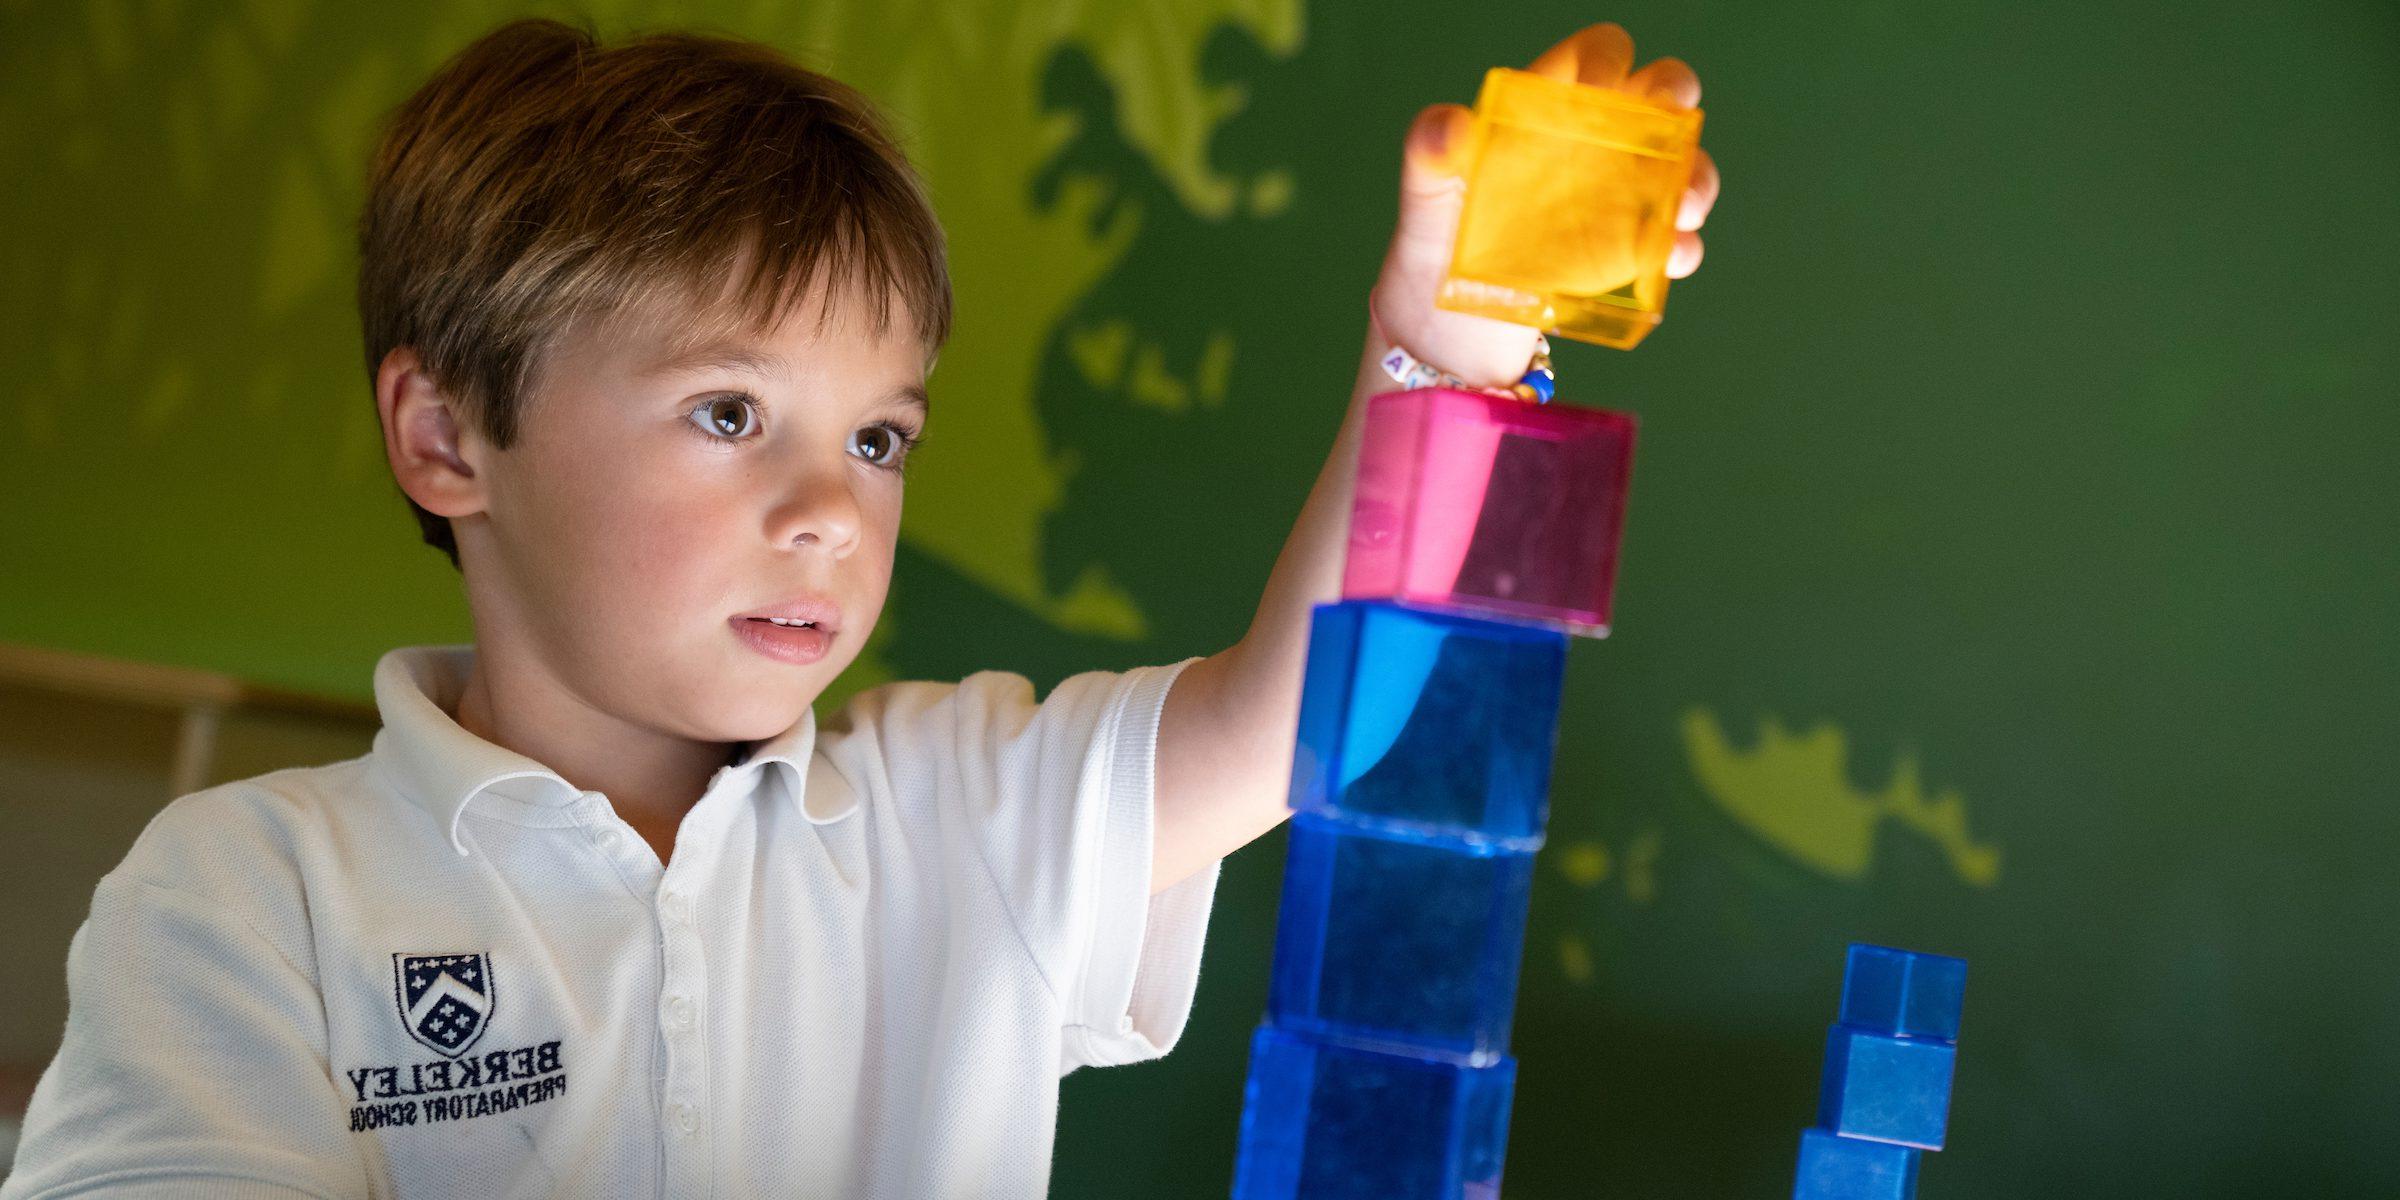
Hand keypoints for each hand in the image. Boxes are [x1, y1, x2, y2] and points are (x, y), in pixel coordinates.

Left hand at [1368, 23, 1721, 384]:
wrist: (1446, 336)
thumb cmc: (1435, 248)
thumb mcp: (1424, 198)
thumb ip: (1427, 153)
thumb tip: (1446, 125)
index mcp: (1544, 113)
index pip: (1590, 59)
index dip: (1606, 58)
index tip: (1602, 87)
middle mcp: (1590, 147)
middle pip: (1655, 97)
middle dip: (1675, 95)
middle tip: (1674, 114)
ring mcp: (1616, 200)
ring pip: (1679, 167)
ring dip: (1696, 178)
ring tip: (1684, 209)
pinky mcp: (1626, 255)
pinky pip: (1671, 240)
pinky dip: (1681, 246)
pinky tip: (1672, 256)